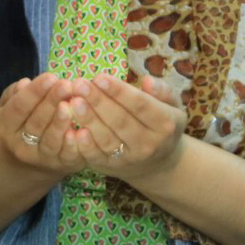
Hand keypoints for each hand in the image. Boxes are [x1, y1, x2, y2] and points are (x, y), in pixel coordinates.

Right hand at [0, 74, 87, 177]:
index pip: (18, 107)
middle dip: (51, 102)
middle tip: (66, 85)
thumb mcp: (14, 104)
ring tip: (72, 104)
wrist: (34, 156)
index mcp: (5, 125)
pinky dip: (72, 144)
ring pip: (50, 140)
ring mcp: (39, 157)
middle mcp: (18, 144)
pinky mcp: (59, 165)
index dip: (34, 92)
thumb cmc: (26, 120)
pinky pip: (66, 155)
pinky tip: (80, 130)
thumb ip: (16, 93)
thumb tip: (24, 83)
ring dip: (61, 122)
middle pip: (35, 122)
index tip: (51, 76)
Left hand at [64, 74, 188, 185]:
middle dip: (98, 101)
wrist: (158, 164)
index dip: (119, 91)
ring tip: (73, 101)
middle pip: (120, 120)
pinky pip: (96, 156)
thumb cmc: (160, 125)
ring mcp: (129, 158)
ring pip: (106, 138)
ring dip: (88, 120)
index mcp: (165, 124)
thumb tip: (147, 81)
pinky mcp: (112, 168)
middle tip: (79, 84)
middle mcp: (148, 144)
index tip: (100, 77)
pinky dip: (84, 145)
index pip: (140, 105)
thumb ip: (162, 91)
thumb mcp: (172, 106)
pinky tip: (72, 129)